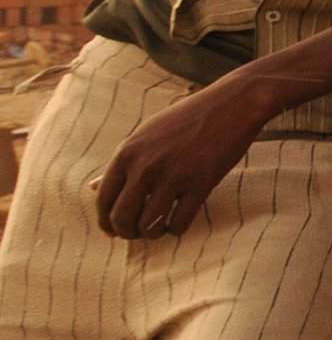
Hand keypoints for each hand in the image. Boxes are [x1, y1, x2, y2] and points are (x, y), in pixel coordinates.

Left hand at [95, 77, 272, 239]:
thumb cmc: (187, 118)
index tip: (114, 230)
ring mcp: (174, 176)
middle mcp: (146, 166)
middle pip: (123, 218)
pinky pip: (180, 222)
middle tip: (137, 233)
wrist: (232, 105)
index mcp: (127, 152)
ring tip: (158, 229)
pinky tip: (178, 222)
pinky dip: (177, 229)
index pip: (103, 200)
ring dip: (152, 234)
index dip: (106, 222)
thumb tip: (93, 187)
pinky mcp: (201, 183)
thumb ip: (122, 162)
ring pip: (149, 225)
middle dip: (127, 233)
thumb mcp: (146, 134)